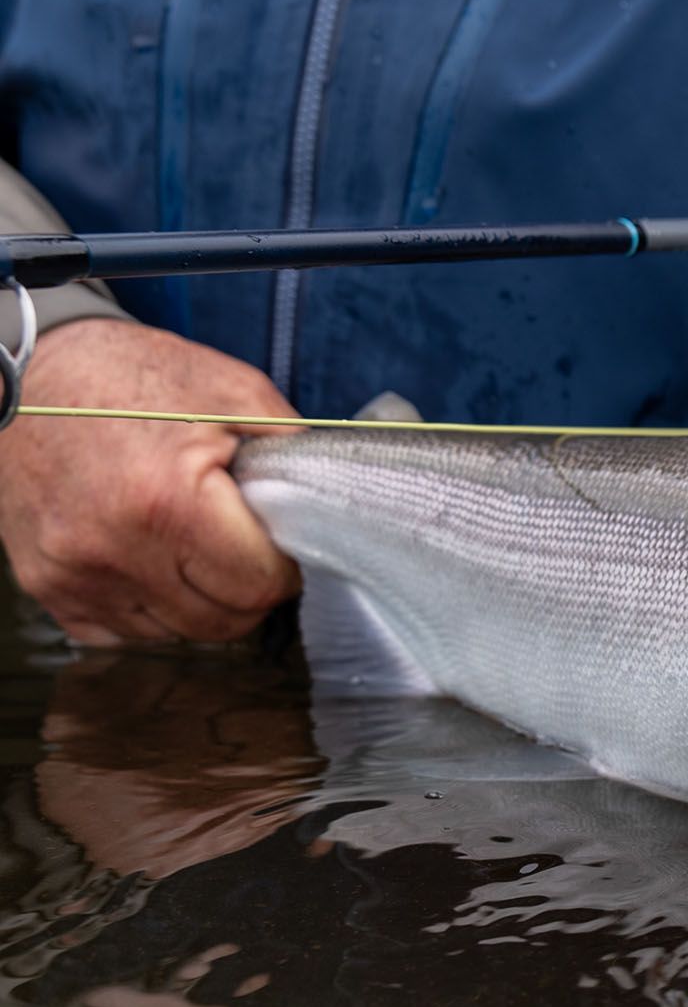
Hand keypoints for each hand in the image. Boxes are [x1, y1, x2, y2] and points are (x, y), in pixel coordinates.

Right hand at [0, 318, 300, 644]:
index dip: (283, 565)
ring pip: (178, 634)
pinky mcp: (47, 588)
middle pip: (225, 621)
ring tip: (193, 545)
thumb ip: (292, 452)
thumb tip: (337, 501)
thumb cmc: (132, 376)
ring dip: (200, 600)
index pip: (261, 586)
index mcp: (167, 503)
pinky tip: (151, 559)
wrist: (27, 371)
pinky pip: (124, 632)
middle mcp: (115, 551)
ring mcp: (75, 576)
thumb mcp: (230, 391)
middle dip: (248, 588)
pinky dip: (150, 607)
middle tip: (242, 544)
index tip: (276, 539)